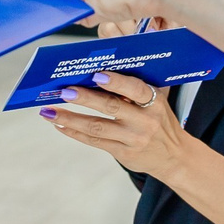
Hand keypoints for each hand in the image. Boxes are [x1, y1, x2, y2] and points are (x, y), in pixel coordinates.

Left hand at [43, 71, 187, 176]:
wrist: (175, 157)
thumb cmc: (160, 120)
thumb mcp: (158, 101)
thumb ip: (137, 85)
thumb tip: (104, 66)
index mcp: (155, 101)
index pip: (136, 89)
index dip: (117, 82)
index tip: (97, 75)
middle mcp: (145, 120)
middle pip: (111, 107)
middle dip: (85, 98)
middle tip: (64, 91)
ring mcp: (133, 138)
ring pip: (97, 127)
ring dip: (70, 118)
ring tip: (49, 111)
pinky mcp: (123, 153)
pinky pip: (94, 141)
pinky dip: (74, 132)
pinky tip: (59, 124)